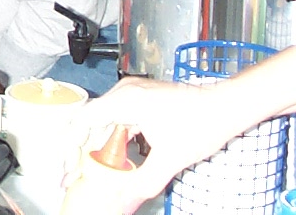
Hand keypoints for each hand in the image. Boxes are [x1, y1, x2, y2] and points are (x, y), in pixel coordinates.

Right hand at [69, 77, 236, 211]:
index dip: (70, 146)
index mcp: (125, 100)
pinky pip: (117, 119)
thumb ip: (142, 183)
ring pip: (102, 121)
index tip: (68, 168)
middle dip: (80, 150)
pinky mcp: (141, 99)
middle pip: (89, 121)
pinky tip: (114, 158)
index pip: (83, 120)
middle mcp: (124, 92)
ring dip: (96, 146)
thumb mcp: (169, 159)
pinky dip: (111, 139)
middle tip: (73, 175)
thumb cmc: (203, 122)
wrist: (227, 105)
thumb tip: (124, 203)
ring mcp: (132, 94)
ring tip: (90, 171)